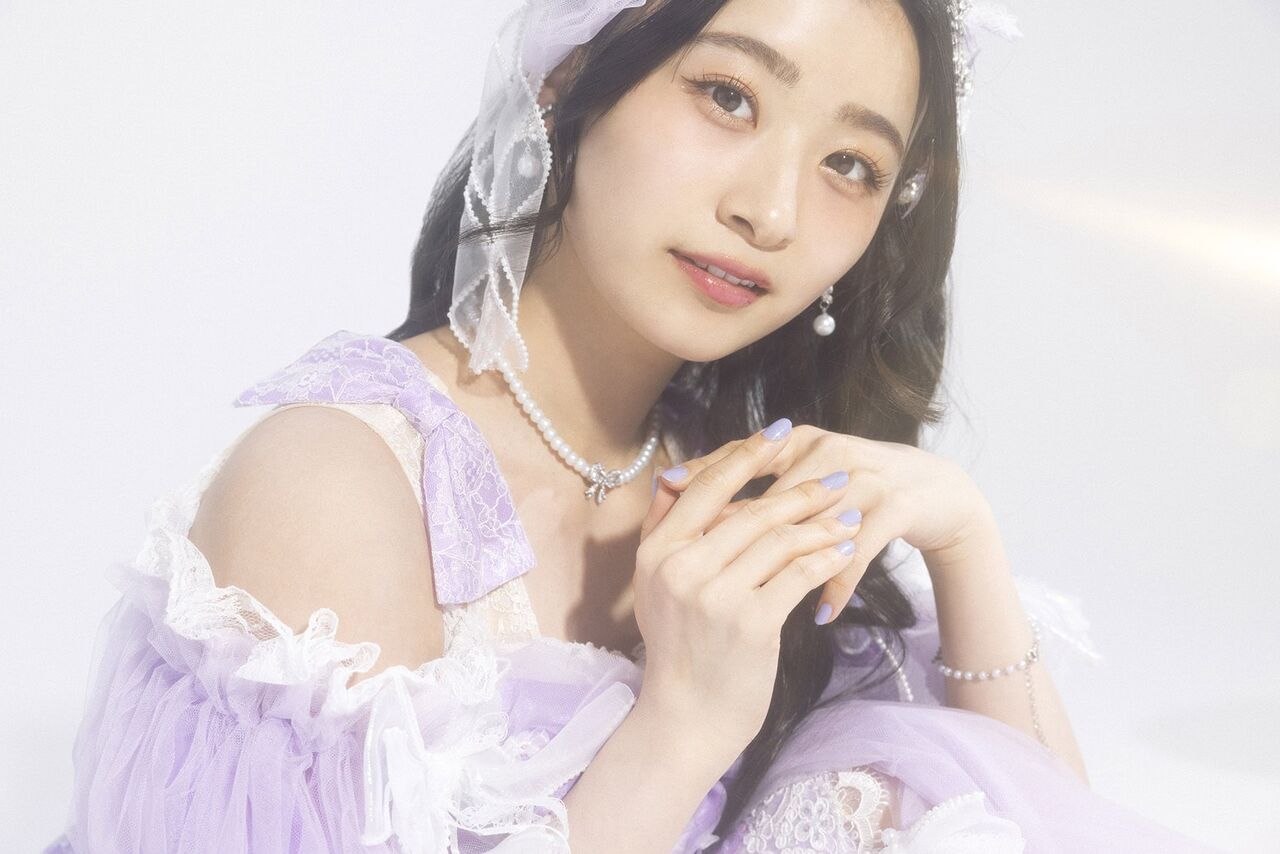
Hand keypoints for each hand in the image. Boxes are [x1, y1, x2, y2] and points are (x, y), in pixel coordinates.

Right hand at [631, 419, 858, 752]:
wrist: (685, 718)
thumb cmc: (680, 648)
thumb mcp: (655, 585)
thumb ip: (664, 530)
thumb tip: (676, 475)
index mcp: (656, 552)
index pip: (705, 487)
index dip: (746, 456)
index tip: (780, 434)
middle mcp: (681, 568)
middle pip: (751, 510)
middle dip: (801, 489)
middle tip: (838, 476)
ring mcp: (715, 596)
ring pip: (780, 540)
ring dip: (822, 524)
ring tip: (850, 515)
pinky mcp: (750, 623)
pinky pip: (798, 576)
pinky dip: (825, 561)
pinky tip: (845, 554)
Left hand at [656, 423, 990, 622]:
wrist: (933, 490)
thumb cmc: (849, 491)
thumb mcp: (802, 477)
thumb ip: (749, 481)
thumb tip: (676, 490)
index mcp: (798, 440)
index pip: (743, 455)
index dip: (705, 474)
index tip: (669, 490)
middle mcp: (828, 451)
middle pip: (775, 493)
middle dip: (741, 534)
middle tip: (710, 569)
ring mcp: (864, 477)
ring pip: (815, 525)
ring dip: (790, 567)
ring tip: (758, 601)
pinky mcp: (896, 506)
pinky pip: (858, 552)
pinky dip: (837, 585)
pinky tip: (820, 615)